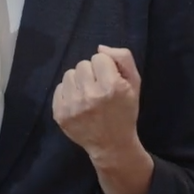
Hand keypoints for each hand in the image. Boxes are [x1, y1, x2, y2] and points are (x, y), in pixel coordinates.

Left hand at [52, 45, 142, 159]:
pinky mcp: (60, 114)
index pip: (99, 57)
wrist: (112, 145)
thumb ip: (123, 58)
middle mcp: (90, 96)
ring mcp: (73, 106)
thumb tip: (99, 48)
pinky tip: (78, 103)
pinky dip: (68, 92)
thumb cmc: (125, 111)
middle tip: (98, 88)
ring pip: (69, 74)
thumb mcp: (134, 83)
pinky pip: (59, 88)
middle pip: (83, 64)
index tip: (110, 80)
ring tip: (87, 95)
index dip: (106, 67)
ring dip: (78, 81)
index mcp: (111, 87)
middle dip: (91, 73)